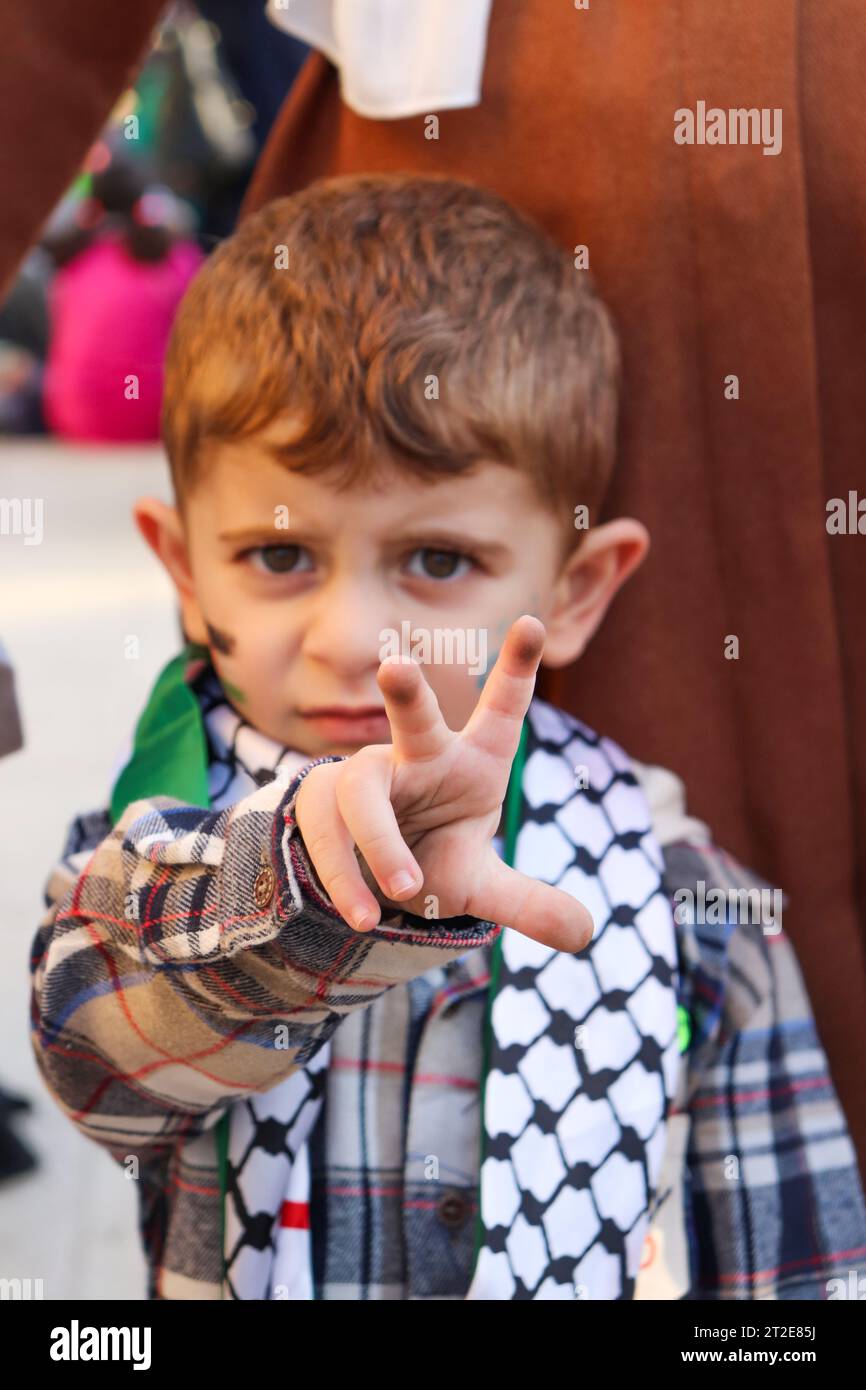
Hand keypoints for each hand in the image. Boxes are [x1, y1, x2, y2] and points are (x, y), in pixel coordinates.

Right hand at [294, 614, 593, 951]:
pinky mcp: (322, 804)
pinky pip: (330, 837)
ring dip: (380, 840)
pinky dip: (348, 877)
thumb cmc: (435, 855)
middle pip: (412, 720)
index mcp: (471, 760)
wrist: (367, 871)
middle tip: (395, 667)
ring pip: (362, 793)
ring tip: (403, 887)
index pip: (500, 710)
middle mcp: (419, 756)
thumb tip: (587, 933)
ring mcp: (367, 777)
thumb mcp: (481, 884)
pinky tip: (363, 916)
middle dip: (406, 693)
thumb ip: (527, 903)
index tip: (533, 622)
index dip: (517, 668)